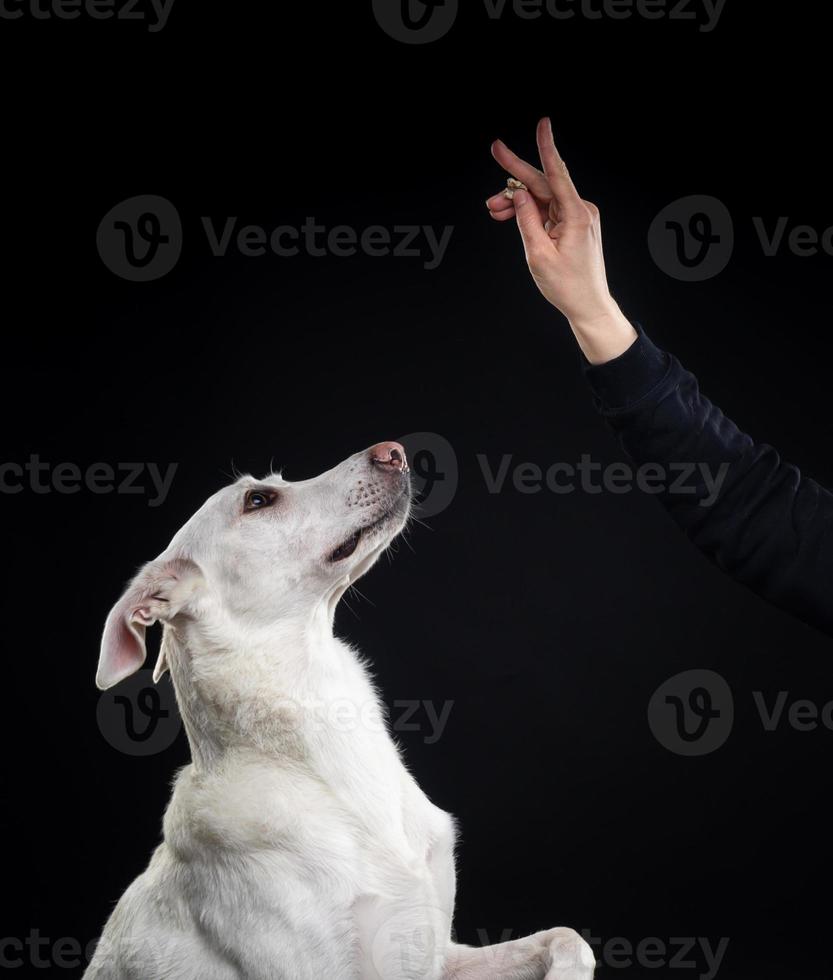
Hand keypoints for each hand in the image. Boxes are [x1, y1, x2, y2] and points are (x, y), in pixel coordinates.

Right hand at [487, 118, 635, 364]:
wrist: (587, 305)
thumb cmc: (565, 285)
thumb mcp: (538, 254)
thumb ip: (526, 220)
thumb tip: (519, 193)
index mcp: (576, 215)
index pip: (556, 174)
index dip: (546, 147)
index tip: (543, 124)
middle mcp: (581, 210)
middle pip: (543, 183)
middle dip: (514, 178)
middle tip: (494, 150)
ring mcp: (578, 216)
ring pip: (542, 198)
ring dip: (517, 201)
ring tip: (492, 209)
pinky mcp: (573, 224)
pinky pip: (547, 210)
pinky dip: (528, 212)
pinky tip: (508, 215)